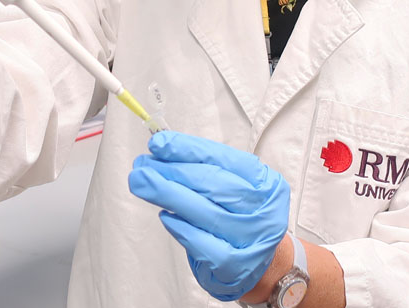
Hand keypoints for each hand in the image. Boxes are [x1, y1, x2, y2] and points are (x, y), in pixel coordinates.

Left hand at [129, 131, 289, 301]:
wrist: (259, 266)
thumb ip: (202, 169)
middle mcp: (263, 210)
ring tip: (142, 183)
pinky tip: (165, 216)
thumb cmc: (238, 220)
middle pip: (213, 184)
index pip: (224, 158)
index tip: (158, 142)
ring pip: (206, 212)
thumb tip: (161, 152)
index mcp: (266, 184)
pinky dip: (180, 228)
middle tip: (142, 165)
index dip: (188, 149)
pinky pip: (202, 244)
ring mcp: (251, 240)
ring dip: (168, 194)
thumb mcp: (231, 189)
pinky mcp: (235, 266)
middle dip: (172, 171)